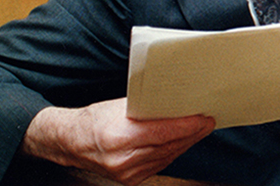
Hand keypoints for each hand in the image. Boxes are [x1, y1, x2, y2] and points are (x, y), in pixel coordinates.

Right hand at [21, 98, 214, 185]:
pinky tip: (182, 141)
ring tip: (199, 129)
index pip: (163, 132)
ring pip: (167, 156)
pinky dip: (172, 151)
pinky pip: (160, 164)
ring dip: (186, 143)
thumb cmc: (94, 119)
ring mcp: (127, 174)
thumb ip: (147, 106)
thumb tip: (175, 101)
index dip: (187, 126)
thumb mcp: (120, 106)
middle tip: (208, 121)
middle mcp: (124, 160)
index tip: (204, 118)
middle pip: (169, 146)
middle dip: (192, 133)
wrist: (70, 143)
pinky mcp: (131, 180)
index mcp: (119, 137)